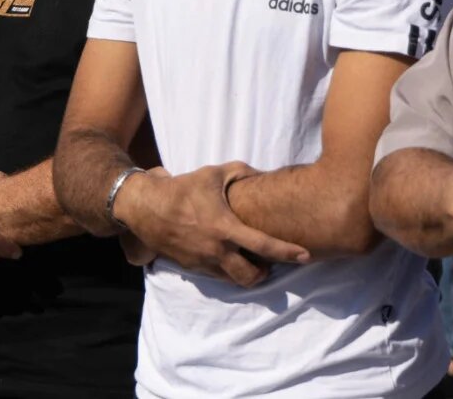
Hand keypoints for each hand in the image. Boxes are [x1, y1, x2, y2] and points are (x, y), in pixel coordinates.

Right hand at [112, 163, 310, 286]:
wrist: (146, 208)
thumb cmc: (182, 189)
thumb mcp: (213, 174)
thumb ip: (241, 173)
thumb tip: (261, 174)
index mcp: (225, 228)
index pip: (264, 246)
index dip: (288, 252)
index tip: (305, 255)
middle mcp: (216, 250)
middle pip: (251, 276)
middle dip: (265, 273)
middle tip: (270, 263)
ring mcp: (204, 262)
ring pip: (234, 281)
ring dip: (246, 274)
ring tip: (251, 261)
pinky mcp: (193, 268)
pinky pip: (217, 276)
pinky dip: (228, 271)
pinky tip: (229, 257)